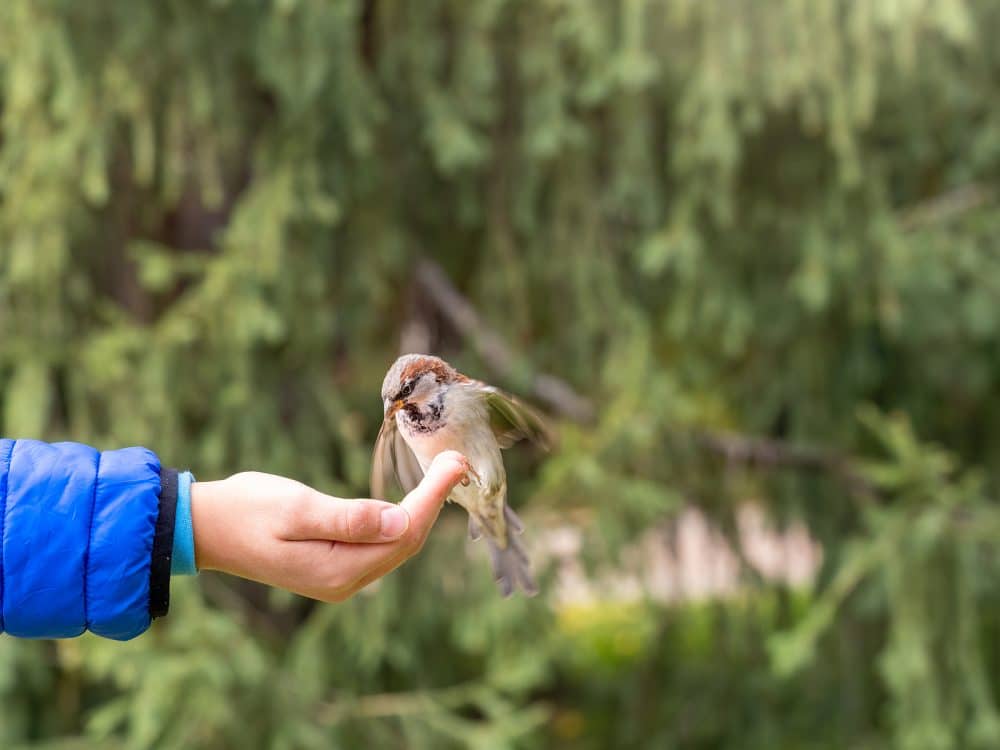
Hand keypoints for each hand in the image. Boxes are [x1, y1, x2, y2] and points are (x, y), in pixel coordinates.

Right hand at [190, 451, 466, 601]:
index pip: (403, 534)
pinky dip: (401, 519)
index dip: (433, 497)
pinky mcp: (333, 565)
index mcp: (337, 570)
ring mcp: (340, 577)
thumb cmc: (246, 510)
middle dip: (434, 501)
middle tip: (457, 461)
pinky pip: (380, 544)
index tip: (456, 463)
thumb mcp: (296, 509)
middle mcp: (344, 582)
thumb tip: (400, 522)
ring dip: (422, 509)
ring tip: (445, 473)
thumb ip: (349, 519)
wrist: (206, 527)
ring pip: (396, 544)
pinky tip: (414, 497)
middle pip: (406, 542)